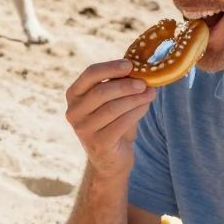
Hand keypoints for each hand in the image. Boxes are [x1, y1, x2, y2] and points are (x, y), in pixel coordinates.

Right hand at [64, 57, 154, 177]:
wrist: (110, 159)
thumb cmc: (112, 123)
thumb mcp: (111, 101)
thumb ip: (118, 84)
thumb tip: (141, 67)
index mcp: (73, 95)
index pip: (90, 74)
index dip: (111, 67)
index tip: (131, 65)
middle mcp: (73, 112)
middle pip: (102, 91)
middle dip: (126, 85)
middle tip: (145, 82)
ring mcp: (83, 130)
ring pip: (113, 108)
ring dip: (135, 98)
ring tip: (151, 93)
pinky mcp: (98, 144)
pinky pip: (121, 123)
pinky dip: (137, 112)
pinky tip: (146, 106)